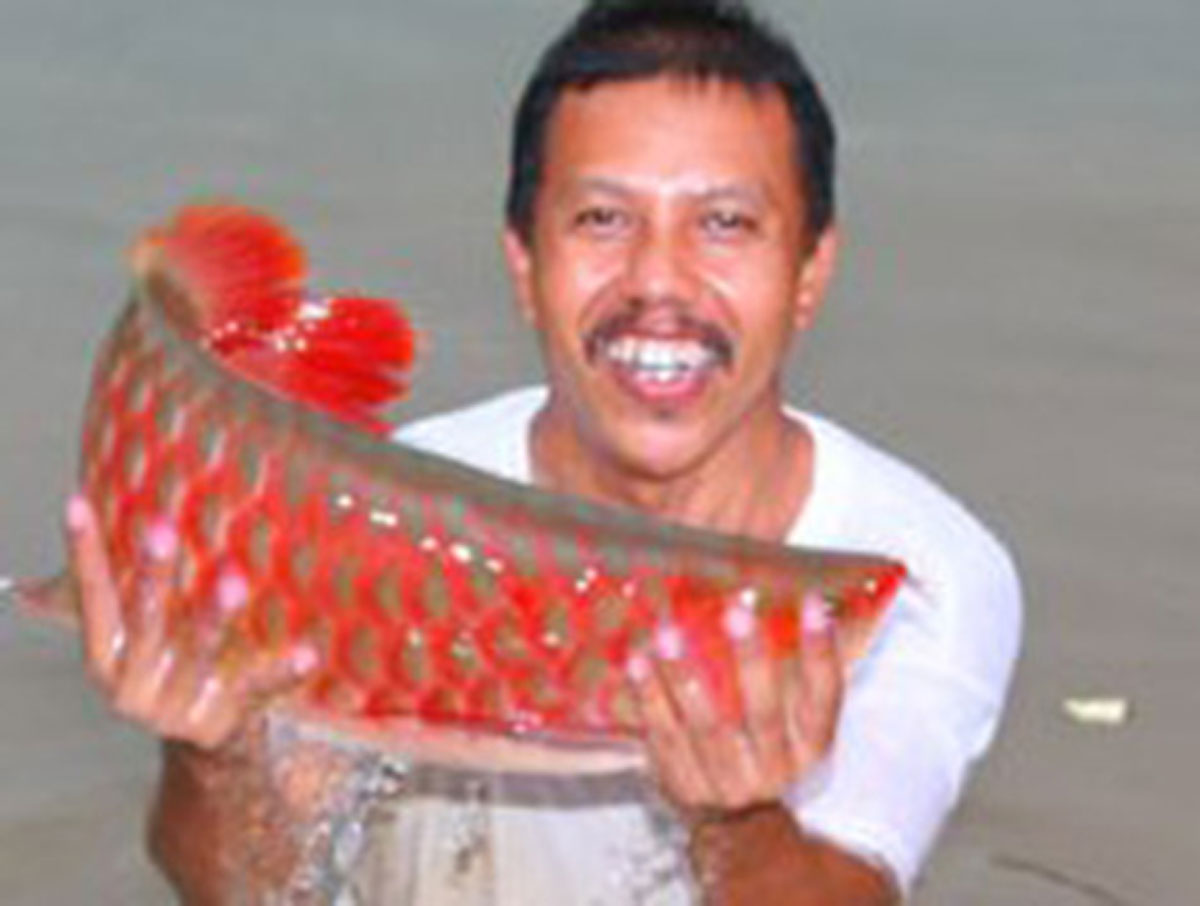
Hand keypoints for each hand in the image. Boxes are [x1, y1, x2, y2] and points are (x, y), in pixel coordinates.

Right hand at [66, 494, 316, 748]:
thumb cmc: (176, 665)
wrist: (205, 747)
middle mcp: (133, 686)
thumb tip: (133, 508)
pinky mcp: (222, 723)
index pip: (93, 596)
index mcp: (107, 658)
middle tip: (160, 531)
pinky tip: (307, 652)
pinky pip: (258, 690)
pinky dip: (283, 671)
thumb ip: (141, 587)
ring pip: (200, 652)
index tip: (78, 502)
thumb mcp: (150, 635)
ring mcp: (177, 708)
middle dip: (152, 576)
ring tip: (232, 581)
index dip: (84, 551)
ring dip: (214, 615)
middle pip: (146, 620)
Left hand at [628, 592, 842, 815]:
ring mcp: (728, 782)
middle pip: (765, 713)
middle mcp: (775, 769)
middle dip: (752, 660)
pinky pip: (664, 738)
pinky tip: (637, 663)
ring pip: (706, 727)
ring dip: (685, 676)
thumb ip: (791, 673)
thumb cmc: (764, 750)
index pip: (825, 697)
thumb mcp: (791, 723)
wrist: (738, 827)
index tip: (813, 601)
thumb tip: (785, 597)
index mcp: (810, 747)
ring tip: (668, 633)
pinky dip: (650, 698)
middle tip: (736, 610)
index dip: (821, 650)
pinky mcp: (685, 786)